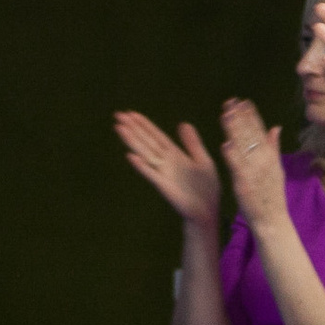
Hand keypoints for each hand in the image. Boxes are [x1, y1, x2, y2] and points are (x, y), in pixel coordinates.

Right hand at [115, 109, 221, 226]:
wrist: (206, 210)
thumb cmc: (206, 187)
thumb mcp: (203, 160)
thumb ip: (192, 143)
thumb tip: (183, 123)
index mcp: (175, 155)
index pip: (157, 136)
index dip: (145, 125)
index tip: (132, 114)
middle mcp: (166, 162)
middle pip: (147, 142)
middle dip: (134, 129)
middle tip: (118, 115)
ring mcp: (163, 173)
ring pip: (145, 153)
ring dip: (133, 141)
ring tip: (120, 128)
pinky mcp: (164, 186)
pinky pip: (151, 174)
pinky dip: (142, 166)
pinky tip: (131, 156)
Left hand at [219, 99, 285, 226]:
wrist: (272, 220)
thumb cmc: (271, 196)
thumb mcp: (277, 169)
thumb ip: (274, 147)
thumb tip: (275, 127)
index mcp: (271, 156)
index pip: (260, 131)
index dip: (251, 115)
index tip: (243, 101)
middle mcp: (264, 161)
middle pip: (251, 135)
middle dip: (240, 117)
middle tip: (231, 102)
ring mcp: (255, 172)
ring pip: (243, 147)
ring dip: (235, 130)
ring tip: (226, 115)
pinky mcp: (245, 183)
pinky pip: (238, 167)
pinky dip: (232, 156)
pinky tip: (225, 144)